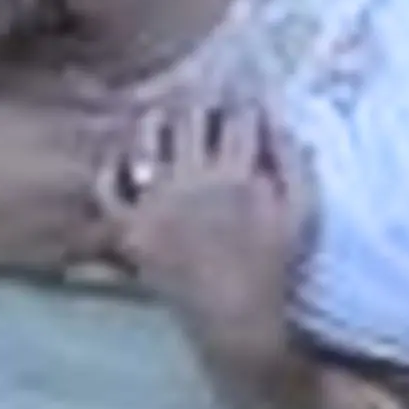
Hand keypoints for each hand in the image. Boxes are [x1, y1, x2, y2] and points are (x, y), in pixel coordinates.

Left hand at [95, 91, 317, 359]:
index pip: (240, 116)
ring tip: (166, 113)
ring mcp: (156, 206)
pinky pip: (107, 186)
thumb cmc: (273, 266)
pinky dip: (112, 165)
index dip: (245, 97)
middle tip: (205, 88)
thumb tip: (276, 113)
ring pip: (147, 138)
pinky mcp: (131, 230)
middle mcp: (193, 185)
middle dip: (203, 96)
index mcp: (238, 179)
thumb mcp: (301, 212)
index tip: (246, 89)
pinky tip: (127, 156)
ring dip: (159, 118)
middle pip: (192, 116)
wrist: (235, 321)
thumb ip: (293, 161)